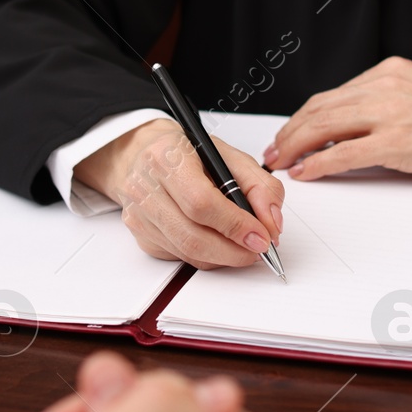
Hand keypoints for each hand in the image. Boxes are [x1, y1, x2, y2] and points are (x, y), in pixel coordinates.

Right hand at [74, 118, 283, 269]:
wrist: (142, 155)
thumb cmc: (187, 154)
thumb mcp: (229, 156)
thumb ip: (259, 186)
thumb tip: (272, 223)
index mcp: (166, 158)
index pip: (201, 203)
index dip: (235, 225)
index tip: (262, 236)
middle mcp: (145, 188)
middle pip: (193, 236)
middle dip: (234, 251)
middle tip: (259, 249)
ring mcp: (139, 216)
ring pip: (189, 253)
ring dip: (224, 257)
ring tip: (244, 247)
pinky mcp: (141, 237)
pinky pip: (182, 257)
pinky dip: (208, 256)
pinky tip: (218, 241)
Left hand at [264, 56, 411, 184]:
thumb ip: (382, 106)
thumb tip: (342, 132)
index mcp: (389, 73)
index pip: (331, 95)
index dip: (302, 118)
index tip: (288, 135)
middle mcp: (386, 87)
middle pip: (320, 108)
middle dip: (290, 133)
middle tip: (275, 152)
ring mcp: (391, 113)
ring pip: (325, 126)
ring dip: (296, 147)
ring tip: (282, 163)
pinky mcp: (398, 141)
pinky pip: (344, 152)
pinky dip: (319, 163)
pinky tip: (306, 171)